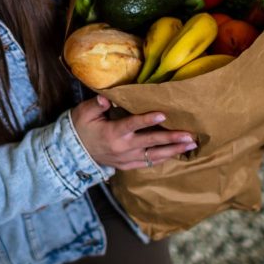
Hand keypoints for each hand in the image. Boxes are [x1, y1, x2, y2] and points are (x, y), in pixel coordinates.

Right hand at [71, 95, 196, 170]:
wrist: (74, 152)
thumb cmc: (81, 128)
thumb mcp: (84, 113)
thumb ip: (97, 105)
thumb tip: (108, 98)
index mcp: (112, 133)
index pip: (133, 125)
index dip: (147, 119)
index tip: (163, 114)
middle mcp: (123, 147)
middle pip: (150, 141)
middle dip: (171, 138)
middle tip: (189, 135)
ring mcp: (126, 159)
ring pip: (154, 155)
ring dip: (173, 150)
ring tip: (190, 145)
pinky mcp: (127, 165)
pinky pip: (148, 163)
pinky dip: (163, 158)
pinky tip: (176, 154)